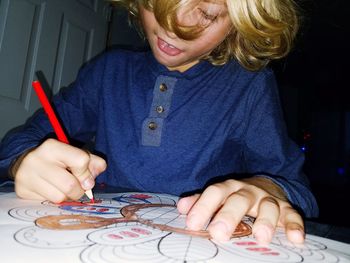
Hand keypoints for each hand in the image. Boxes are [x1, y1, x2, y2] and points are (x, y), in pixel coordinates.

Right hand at [12, 138, 106, 202]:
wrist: (27, 163)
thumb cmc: (58, 160)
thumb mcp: (76, 154)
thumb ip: (92, 162)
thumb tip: (97, 172)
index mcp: (52, 146)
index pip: (81, 160)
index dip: (87, 172)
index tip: (85, 176)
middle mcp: (37, 160)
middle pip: (70, 185)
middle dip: (80, 190)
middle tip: (78, 187)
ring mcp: (26, 176)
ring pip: (59, 198)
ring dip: (67, 197)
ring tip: (63, 188)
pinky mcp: (22, 191)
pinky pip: (48, 203)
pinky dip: (55, 200)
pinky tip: (52, 191)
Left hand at [177, 177, 304, 244]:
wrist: (265, 185)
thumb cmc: (236, 195)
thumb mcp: (219, 195)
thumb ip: (201, 201)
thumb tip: (181, 207)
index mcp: (229, 188)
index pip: (215, 193)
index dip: (203, 206)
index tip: (193, 223)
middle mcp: (248, 191)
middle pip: (239, 200)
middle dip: (229, 215)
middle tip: (219, 233)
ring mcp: (268, 199)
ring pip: (268, 206)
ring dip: (265, 221)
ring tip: (261, 237)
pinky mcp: (286, 208)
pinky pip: (293, 215)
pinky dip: (295, 226)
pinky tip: (295, 239)